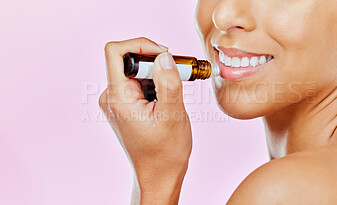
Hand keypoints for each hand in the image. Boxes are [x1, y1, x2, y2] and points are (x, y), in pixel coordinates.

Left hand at [99, 37, 191, 203]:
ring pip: (137, 71)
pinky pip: (139, 83)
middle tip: (178, 74)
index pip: (116, 51)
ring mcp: (118, 102)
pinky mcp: (126, 106)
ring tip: (174, 93)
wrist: (159, 174)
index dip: (140, 45)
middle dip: (156, 62)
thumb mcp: (172, 115)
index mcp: (118, 97)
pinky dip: (155, 84)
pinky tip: (167, 99)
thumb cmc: (165, 152)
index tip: (164, 55)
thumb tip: (164, 56)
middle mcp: (112, 97)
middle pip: (129, 60)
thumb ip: (168, 82)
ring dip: (158, 75)